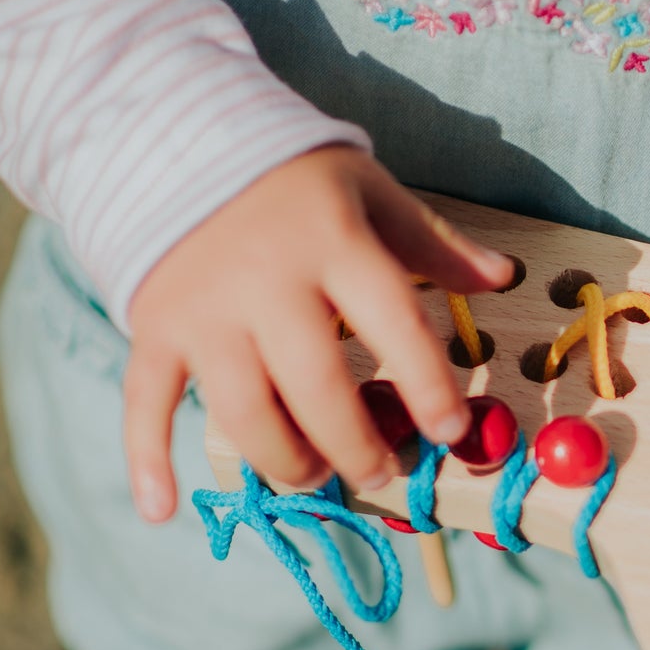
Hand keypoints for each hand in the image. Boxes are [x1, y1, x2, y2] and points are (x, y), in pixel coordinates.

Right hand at [122, 145, 512, 522]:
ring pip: (244, 411)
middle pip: (318, 389)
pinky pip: (146, 401)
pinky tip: (160, 508)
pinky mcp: (155, 327)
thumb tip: (503, 276)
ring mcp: (205, 310)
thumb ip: (433, 243)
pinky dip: (145, 459)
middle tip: (382, 473)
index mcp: (335, 243)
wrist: (177, 140)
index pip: (395, 325)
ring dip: (285, 461)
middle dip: (357, 446)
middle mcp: (268, 282)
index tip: (449, 433)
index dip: (428, 387)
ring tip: (315, 476)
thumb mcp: (370, 192)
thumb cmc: (292, 180)